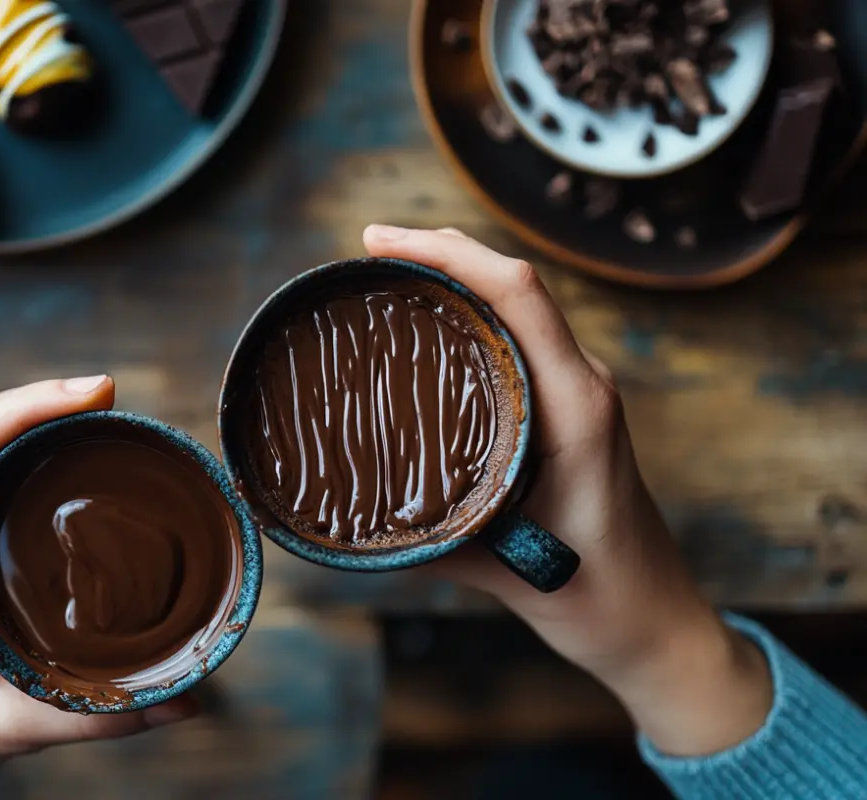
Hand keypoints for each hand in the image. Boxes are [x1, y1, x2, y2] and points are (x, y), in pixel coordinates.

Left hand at [0, 377, 197, 799]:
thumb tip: (187, 700)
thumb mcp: (7, 727)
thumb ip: (95, 714)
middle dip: (37, 396)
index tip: (96, 392)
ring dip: (25, 408)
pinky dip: (14, 430)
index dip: (26, 408)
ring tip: (94, 407)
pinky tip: (60, 438)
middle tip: (111, 395)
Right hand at [363, 225, 771, 756]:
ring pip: (518, 305)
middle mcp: (583, 383)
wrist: (654, 619)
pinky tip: (430, 328)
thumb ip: (427, 544)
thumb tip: (342, 526)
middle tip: (369, 250)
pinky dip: (473, 314)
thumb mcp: (505, 569)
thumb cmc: (596, 597)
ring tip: (388, 275)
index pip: (518, 293)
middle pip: (515, 282)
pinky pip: (520, 337)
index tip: (381, 243)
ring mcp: (580, 392)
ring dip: (458, 276)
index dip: (448, 252)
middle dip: (442, 250)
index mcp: (577, 406)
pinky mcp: (571, 408)